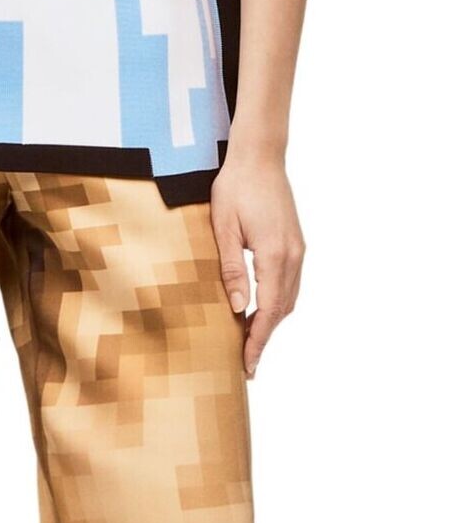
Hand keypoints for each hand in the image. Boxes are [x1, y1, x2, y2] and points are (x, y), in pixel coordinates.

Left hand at [210, 152, 304, 377]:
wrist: (260, 157)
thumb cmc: (235, 188)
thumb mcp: (223, 229)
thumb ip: (231, 270)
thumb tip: (236, 308)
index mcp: (274, 254)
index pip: (268, 311)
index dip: (258, 341)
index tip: (248, 365)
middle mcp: (293, 255)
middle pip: (282, 310)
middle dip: (265, 338)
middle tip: (246, 363)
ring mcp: (298, 249)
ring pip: (289, 299)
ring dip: (272, 322)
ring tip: (251, 342)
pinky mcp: (296, 243)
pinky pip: (290, 283)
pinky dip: (278, 303)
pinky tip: (261, 311)